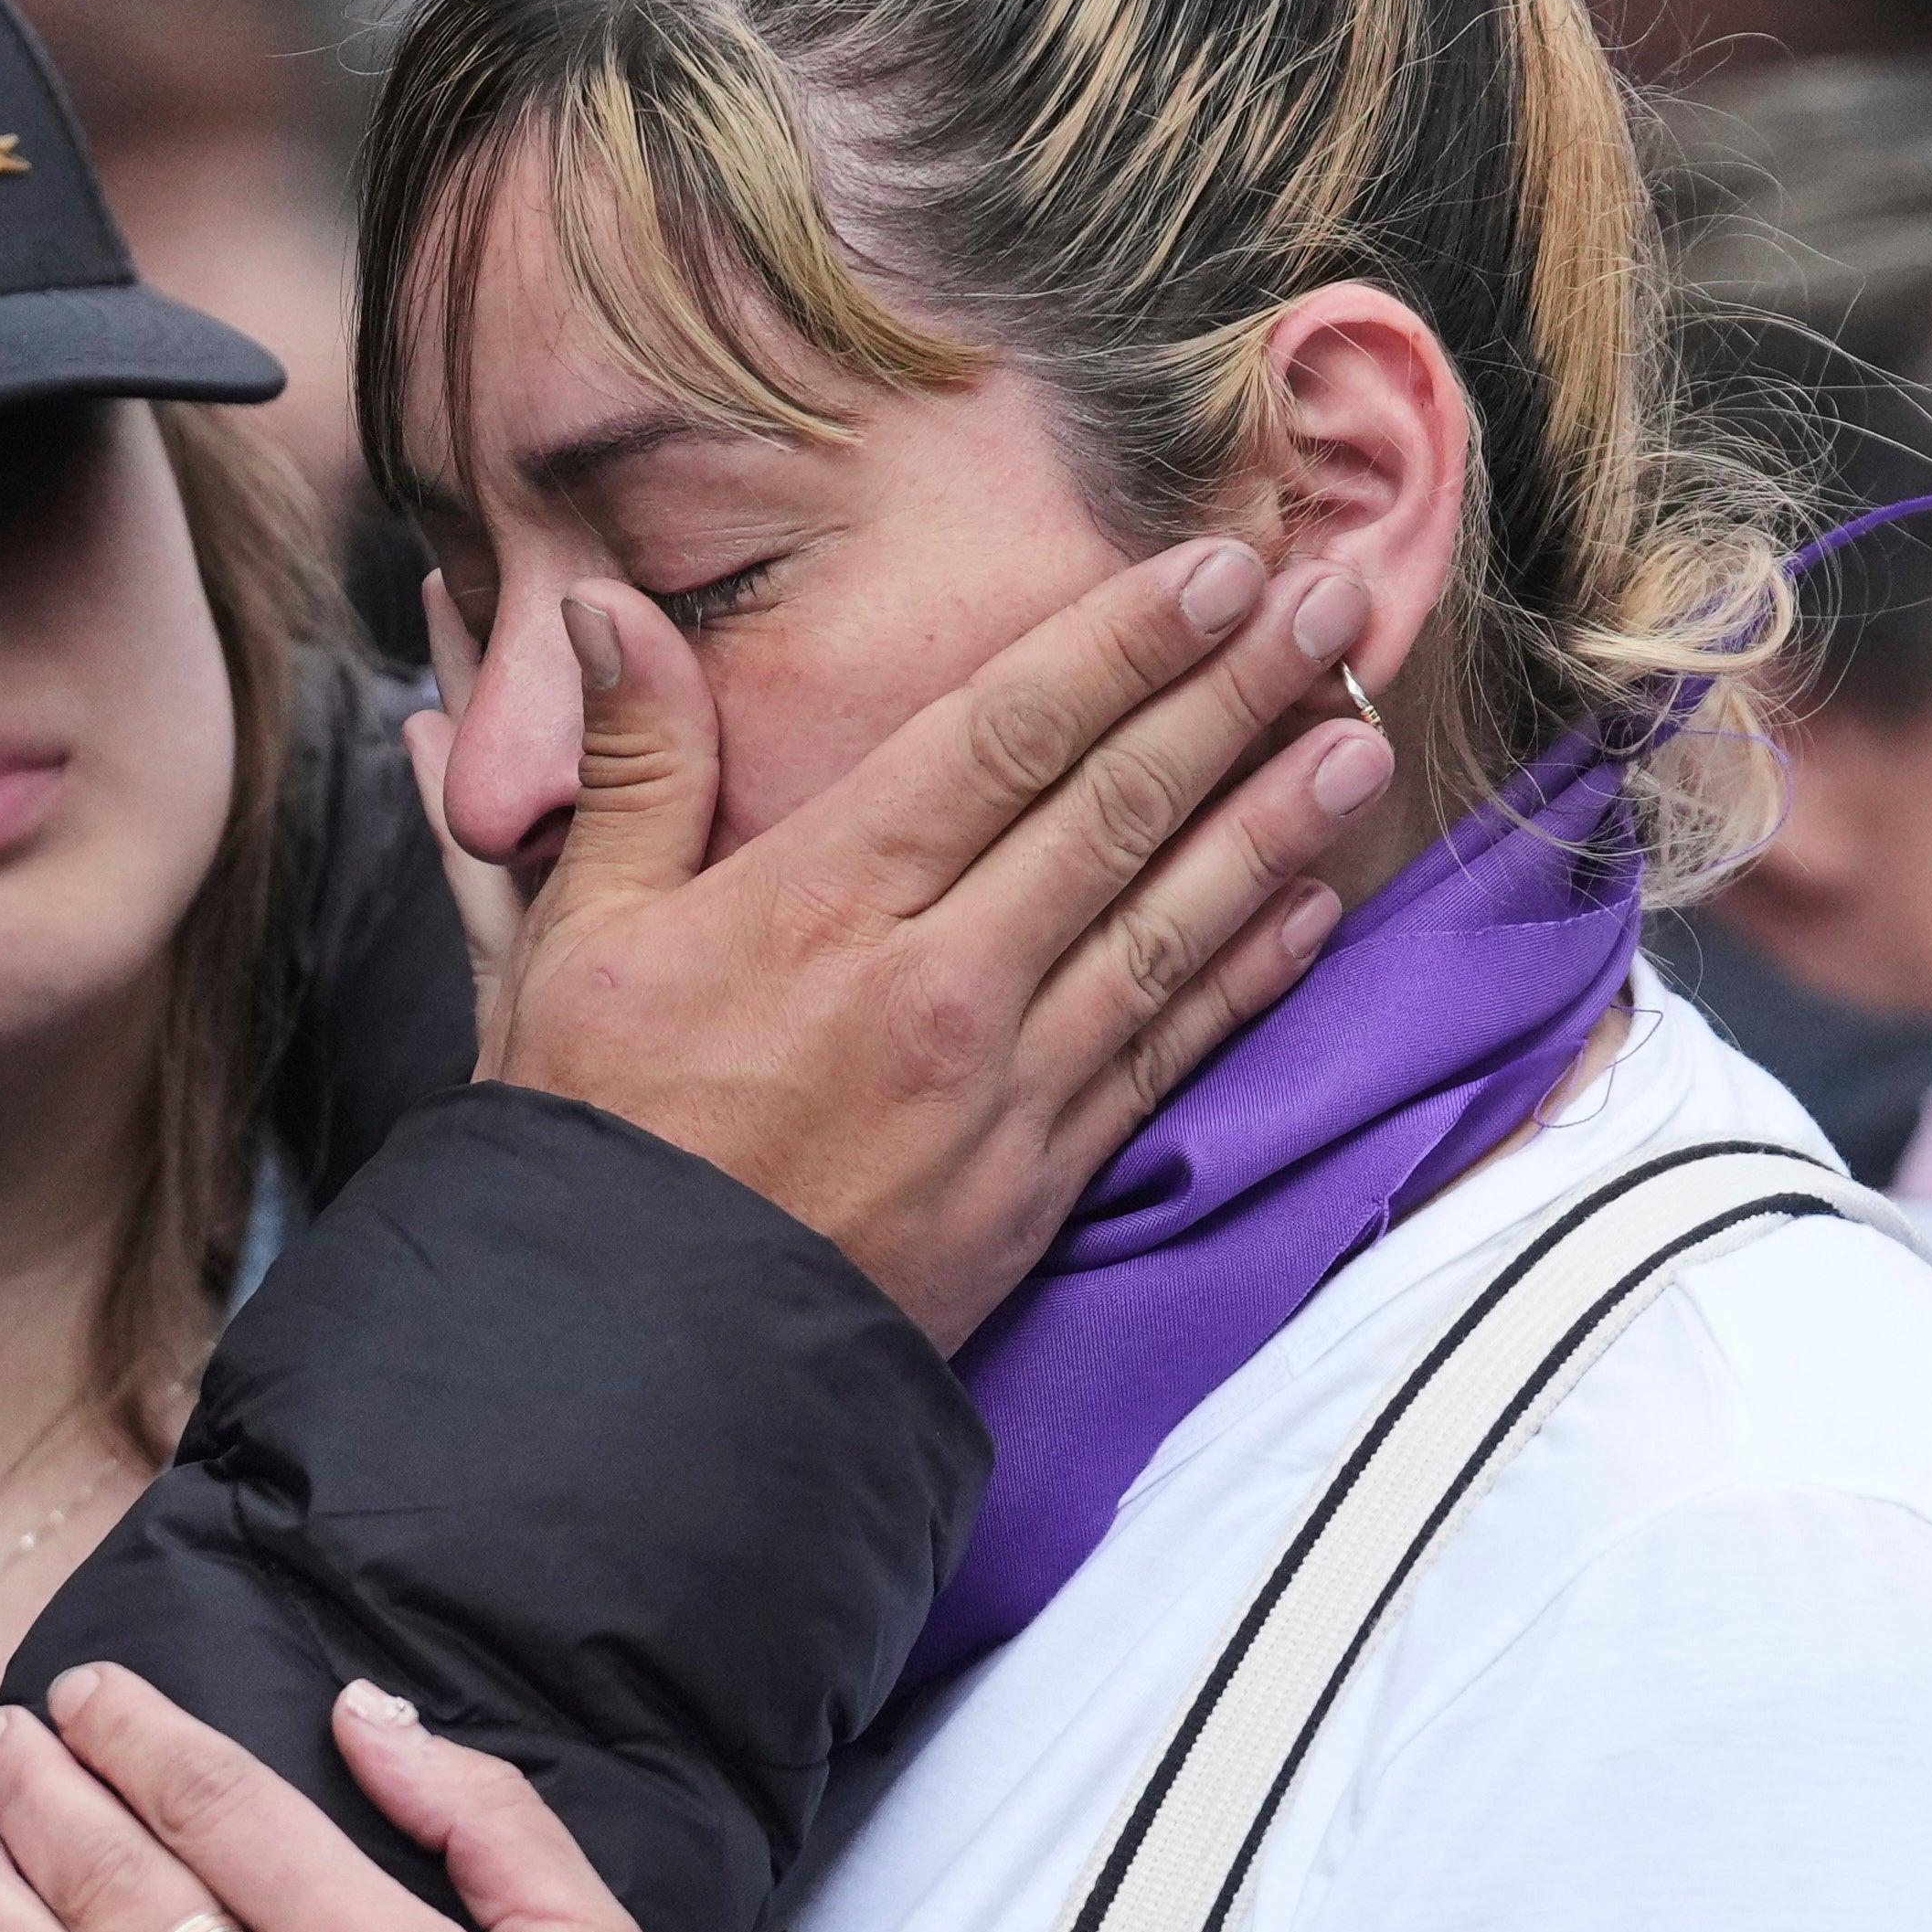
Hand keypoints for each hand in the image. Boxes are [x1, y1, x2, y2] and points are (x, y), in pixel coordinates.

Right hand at [410, 537, 1383, 1350]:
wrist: (634, 1361)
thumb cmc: (593, 1141)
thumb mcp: (571, 939)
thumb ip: (630, 767)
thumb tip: (611, 614)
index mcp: (822, 903)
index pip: (1007, 735)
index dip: (1123, 641)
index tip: (1216, 570)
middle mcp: (939, 982)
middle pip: (1118, 807)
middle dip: (1234, 693)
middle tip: (1331, 604)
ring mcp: (1006, 1088)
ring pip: (1171, 924)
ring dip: (1276, 825)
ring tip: (1360, 741)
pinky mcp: (1039, 1179)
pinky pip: (1168, 1054)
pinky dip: (1247, 977)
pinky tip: (1309, 911)